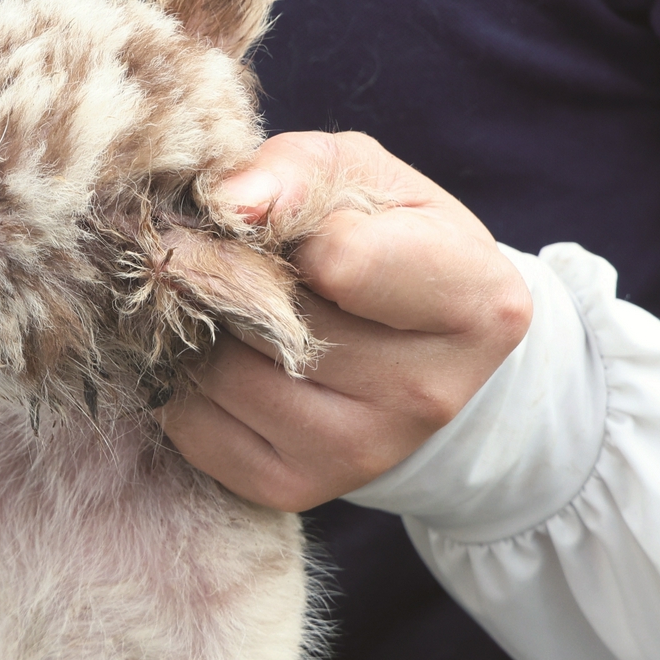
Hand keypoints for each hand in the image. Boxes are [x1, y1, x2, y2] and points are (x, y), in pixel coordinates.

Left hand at [158, 132, 532, 512]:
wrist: (404, 352)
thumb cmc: (380, 239)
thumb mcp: (360, 179)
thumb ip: (299, 172)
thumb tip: (232, 205)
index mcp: (476, 303)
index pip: (342, 262)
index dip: (287, 231)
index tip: (288, 229)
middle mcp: (428, 393)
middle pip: (268, 320)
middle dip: (230, 275)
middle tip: (234, 259)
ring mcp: (360, 452)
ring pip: (221, 373)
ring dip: (201, 328)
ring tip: (231, 307)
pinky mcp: (292, 486)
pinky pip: (191, 424)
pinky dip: (183, 382)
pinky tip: (220, 355)